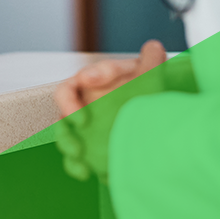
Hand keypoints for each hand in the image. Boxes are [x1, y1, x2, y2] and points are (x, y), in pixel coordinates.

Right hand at [54, 40, 167, 183]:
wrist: (147, 122)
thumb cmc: (142, 93)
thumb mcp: (148, 77)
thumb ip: (152, 61)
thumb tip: (155, 47)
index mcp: (94, 82)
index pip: (84, 76)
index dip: (86, 76)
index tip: (89, 78)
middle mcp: (83, 102)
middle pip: (65, 102)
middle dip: (68, 110)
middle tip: (79, 120)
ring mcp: (82, 127)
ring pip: (64, 131)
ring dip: (67, 141)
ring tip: (78, 151)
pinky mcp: (86, 149)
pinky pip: (73, 157)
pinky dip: (75, 165)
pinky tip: (85, 171)